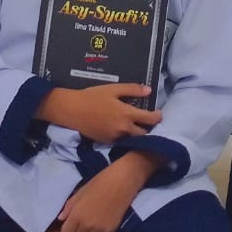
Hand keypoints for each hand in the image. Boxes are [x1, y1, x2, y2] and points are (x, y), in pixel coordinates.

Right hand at [39, 84, 162, 143]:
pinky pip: (122, 140)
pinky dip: (125, 135)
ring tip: (137, 125)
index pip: (150, 119)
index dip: (157, 116)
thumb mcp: (113, 89)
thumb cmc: (92, 97)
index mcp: (127, 114)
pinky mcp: (108, 142)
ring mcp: (116, 137)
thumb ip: (132, 90)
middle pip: (144, 133)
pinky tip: (122, 128)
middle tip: (148, 120)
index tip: (158, 113)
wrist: (72, 111)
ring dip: (137, 133)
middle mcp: (124, 129)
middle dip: (149, 127)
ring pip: (133, 138)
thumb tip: (149, 91)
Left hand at [56, 152, 160, 231]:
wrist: (123, 181)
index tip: (70, 224)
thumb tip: (61, 218)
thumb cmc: (100, 182)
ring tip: (91, 224)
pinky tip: (101, 225)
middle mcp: (87, 225)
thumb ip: (70, 206)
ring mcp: (100, 229)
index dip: (67, 229)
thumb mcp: (81, 191)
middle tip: (81, 222)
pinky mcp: (111, 230)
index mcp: (77, 214)